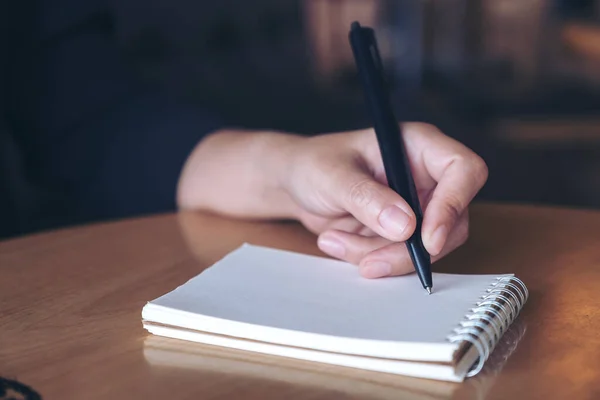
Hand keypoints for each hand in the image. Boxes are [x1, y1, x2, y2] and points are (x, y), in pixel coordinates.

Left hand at [177, 123, 487, 277]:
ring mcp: (417, 207)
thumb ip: (366, 198)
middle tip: (369, 261)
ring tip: (335, 240)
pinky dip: (369, 258)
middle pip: (452, 222)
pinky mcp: (402, 232)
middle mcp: (425, 177)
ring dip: (380, 255)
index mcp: (419, 146)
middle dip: (408, 249)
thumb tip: (406, 226)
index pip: (464, 170)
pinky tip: (337, 241)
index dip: (454, 205)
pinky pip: (401, 257)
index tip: (426, 238)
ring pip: (426, 248)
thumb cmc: (313, 164)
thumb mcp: (333, 176)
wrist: (295, 185)